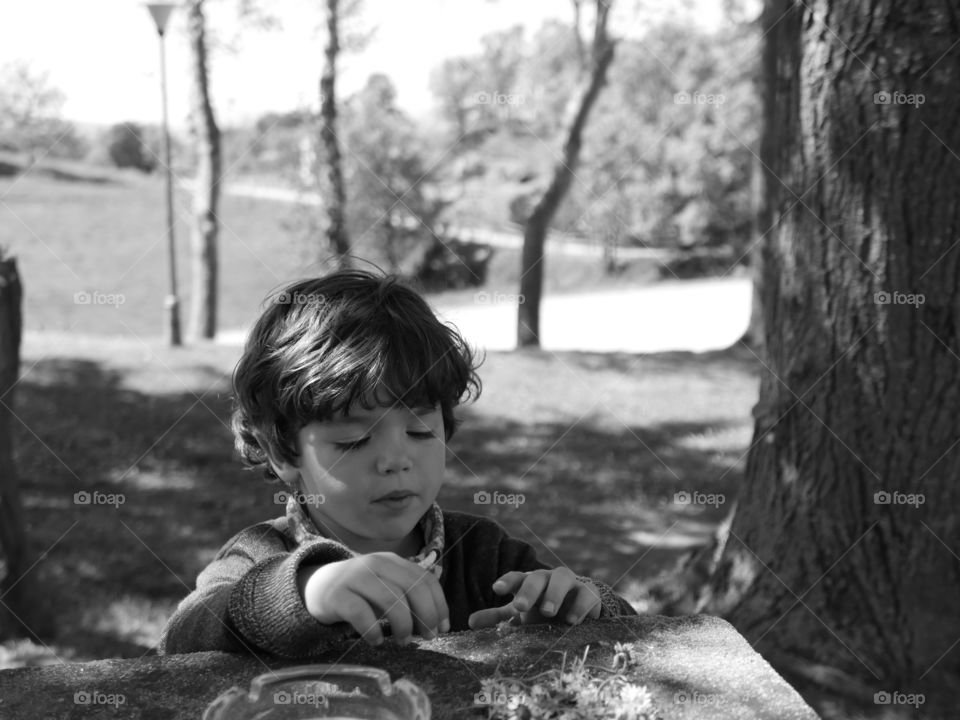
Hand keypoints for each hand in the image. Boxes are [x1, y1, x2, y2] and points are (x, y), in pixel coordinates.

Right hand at [298, 553, 448, 645]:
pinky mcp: (337, 595)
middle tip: (428, 637)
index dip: (439, 604)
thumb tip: (438, 623)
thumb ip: (409, 595)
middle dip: (426, 615)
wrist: (317, 585)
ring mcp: (355, 577)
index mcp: (393, 561)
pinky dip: (373, 630)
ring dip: (403, 625)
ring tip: (403, 642)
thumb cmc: (360, 591)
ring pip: (390, 600)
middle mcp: (376, 563)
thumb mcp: (386, 585)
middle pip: (412, 588)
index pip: (426, 579)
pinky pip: (360, 613)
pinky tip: (376, 641)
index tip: (443, 627)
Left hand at [467, 567, 601, 629]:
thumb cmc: (544, 612)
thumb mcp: (522, 615)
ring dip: (554, 593)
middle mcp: (548, 578)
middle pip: (537, 577)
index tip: (496, 589)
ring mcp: (570, 583)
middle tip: (520, 606)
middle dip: (529, 590)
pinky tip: (573, 620)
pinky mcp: (590, 593)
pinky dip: (580, 605)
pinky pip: (586, 594)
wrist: (579, 611)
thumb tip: (470, 622)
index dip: (506, 582)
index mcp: (529, 582)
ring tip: (549, 612)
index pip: (516, 577)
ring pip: (562, 578)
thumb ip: (498, 617)